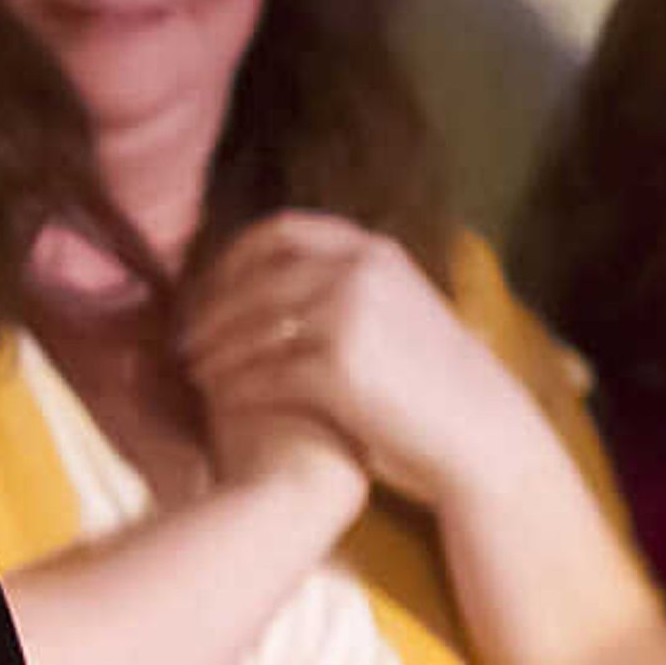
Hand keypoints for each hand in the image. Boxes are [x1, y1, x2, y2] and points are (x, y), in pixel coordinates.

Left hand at [179, 212, 542, 510]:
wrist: (480, 433)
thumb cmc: (438, 385)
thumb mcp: (402, 311)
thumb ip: (352, 290)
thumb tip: (289, 285)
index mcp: (373, 250)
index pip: (282, 232)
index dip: (235, 256)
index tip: (210, 285)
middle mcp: (358, 270)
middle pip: (255, 278)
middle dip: (211, 306)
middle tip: (185, 335)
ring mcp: (347, 314)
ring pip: (252, 325)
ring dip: (213, 347)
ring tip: (192, 370)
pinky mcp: (337, 366)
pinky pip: (262, 371)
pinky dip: (232, 384)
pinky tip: (216, 399)